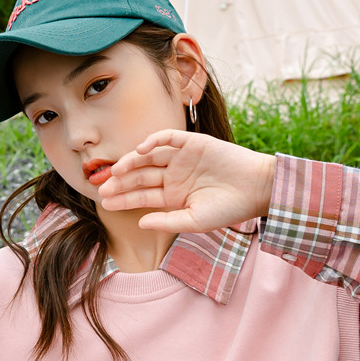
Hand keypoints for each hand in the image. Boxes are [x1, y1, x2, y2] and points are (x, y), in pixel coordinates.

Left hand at [98, 130, 275, 233]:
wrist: (256, 189)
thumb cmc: (228, 209)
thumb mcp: (193, 220)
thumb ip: (166, 221)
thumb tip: (139, 222)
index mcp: (173, 195)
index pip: (142, 195)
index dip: (123, 198)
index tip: (105, 202)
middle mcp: (174, 176)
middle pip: (141, 176)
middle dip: (121, 182)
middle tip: (102, 187)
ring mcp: (182, 158)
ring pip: (150, 157)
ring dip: (132, 161)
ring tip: (116, 171)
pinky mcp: (193, 142)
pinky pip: (169, 138)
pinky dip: (155, 140)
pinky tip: (141, 149)